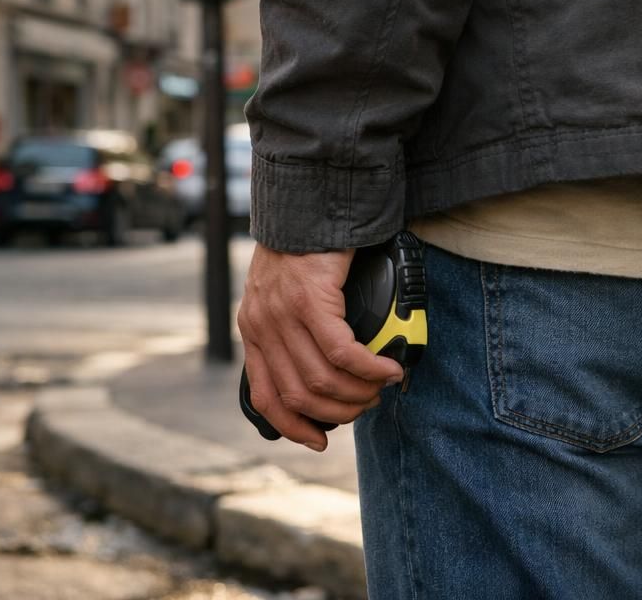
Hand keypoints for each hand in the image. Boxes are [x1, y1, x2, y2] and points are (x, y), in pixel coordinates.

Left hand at [237, 242, 405, 451]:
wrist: (306, 202)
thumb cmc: (303, 248)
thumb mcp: (281, 295)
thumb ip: (292, 332)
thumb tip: (323, 374)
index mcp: (254, 329)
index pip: (265, 397)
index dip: (293, 427)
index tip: (318, 440)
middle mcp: (262, 325)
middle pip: (299, 394)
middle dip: (339, 411)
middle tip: (365, 404)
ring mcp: (283, 313)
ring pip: (322, 378)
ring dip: (359, 392)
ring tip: (381, 386)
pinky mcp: (309, 299)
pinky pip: (342, 352)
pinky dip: (369, 368)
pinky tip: (387, 368)